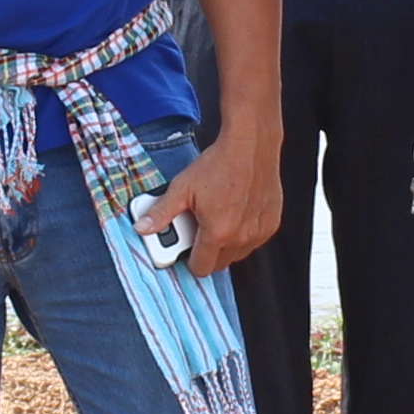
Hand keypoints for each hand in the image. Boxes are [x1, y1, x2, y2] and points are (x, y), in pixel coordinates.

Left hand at [140, 127, 282, 275]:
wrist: (251, 145)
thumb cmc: (219, 164)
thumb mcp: (182, 187)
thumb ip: (161, 213)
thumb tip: (142, 227)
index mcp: (217, 233)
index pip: (201, 268)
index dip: (190, 260)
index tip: (187, 248)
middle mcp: (241, 237)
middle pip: (219, 265)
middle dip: (207, 252)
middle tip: (200, 230)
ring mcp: (258, 232)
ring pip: (237, 254)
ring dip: (226, 244)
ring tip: (219, 218)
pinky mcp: (271, 224)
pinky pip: (254, 241)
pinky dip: (244, 234)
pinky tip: (237, 213)